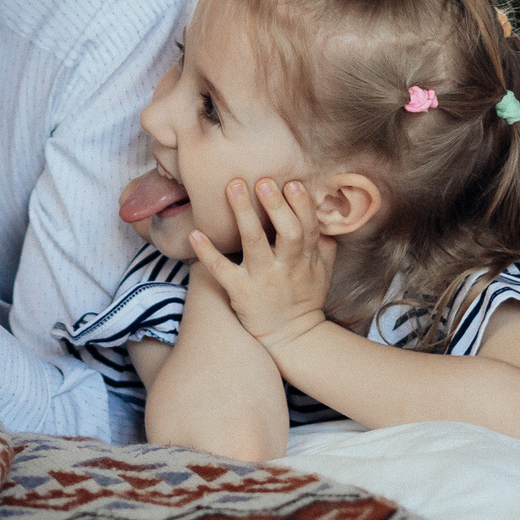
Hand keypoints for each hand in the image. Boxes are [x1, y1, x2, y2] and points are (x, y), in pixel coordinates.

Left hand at [186, 178, 333, 353]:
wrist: (292, 338)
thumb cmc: (305, 297)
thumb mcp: (323, 270)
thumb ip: (324, 241)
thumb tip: (325, 209)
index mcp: (306, 258)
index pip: (308, 227)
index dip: (302, 205)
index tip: (293, 182)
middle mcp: (286, 266)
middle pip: (287, 232)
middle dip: (276, 206)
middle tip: (264, 181)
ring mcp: (261, 278)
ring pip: (254, 243)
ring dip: (243, 214)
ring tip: (234, 187)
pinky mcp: (239, 291)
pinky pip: (221, 270)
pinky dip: (207, 252)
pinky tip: (194, 234)